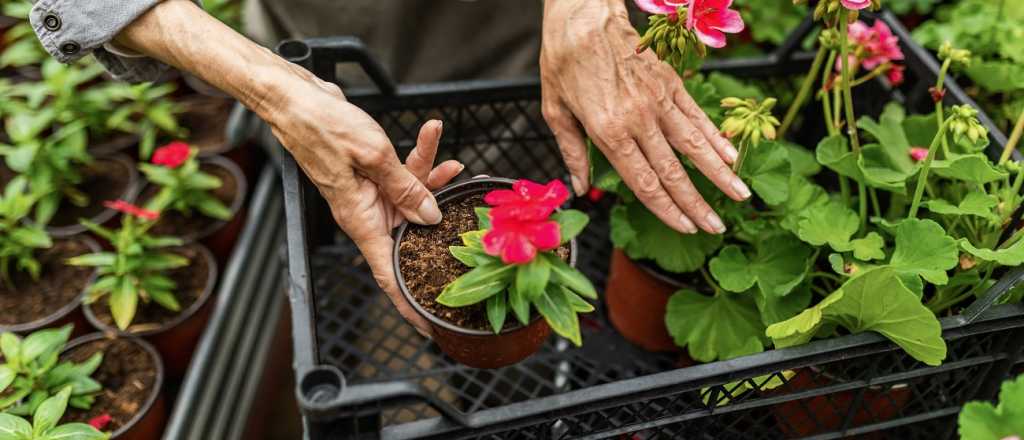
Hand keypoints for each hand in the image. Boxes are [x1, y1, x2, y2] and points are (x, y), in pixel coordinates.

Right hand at [269, 77, 461, 335]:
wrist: (296, 98)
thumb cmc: (321, 126)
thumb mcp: (372, 156)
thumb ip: (406, 187)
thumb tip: (431, 216)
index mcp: (360, 220)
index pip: (387, 274)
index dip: (408, 303)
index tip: (429, 323)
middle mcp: (366, 211)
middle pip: (412, 232)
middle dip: (440, 227)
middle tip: (470, 228)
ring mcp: (371, 192)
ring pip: (414, 197)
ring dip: (435, 178)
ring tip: (454, 163)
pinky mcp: (374, 171)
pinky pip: (405, 172)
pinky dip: (420, 155)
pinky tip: (433, 133)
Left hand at [540, 0, 750, 233]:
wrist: (582, 17)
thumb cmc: (563, 63)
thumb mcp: (555, 111)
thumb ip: (572, 152)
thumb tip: (580, 187)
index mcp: (609, 131)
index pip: (643, 182)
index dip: (666, 210)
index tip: (685, 228)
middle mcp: (639, 119)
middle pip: (674, 172)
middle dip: (698, 204)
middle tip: (717, 228)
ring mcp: (659, 100)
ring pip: (695, 145)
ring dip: (720, 174)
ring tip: (741, 196)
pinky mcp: (671, 83)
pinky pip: (698, 116)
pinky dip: (717, 138)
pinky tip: (732, 156)